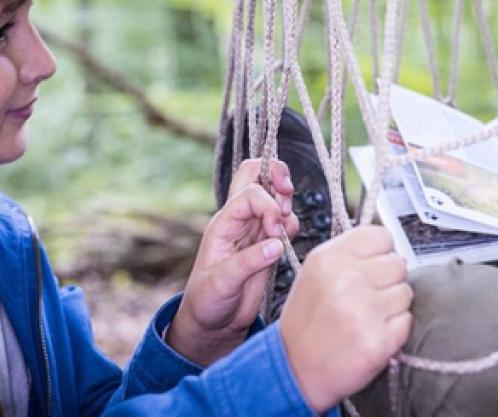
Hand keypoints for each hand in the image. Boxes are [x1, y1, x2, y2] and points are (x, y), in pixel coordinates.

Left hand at [166, 159, 298, 365]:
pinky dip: (291, 224)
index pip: (249, 195)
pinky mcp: (267, 245)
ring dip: (286, 203)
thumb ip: (248, 262)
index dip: (267, 205)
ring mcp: (254, 231)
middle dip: (275, 174)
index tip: (275, 230)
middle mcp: (239, 222)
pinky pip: (284, 221)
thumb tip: (276, 244)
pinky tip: (286, 239)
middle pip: (255, 176)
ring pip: (273, 196)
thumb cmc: (206, 301)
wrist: (212, 323)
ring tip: (284, 227)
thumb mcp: (221, 283)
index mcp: (223, 224)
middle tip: (288, 192)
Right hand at [279, 226, 411, 412]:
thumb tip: (388, 249)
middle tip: (368, 297)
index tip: (375, 264)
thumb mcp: (315, 273)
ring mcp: (364, 310)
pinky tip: (371, 333)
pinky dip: (394, 329)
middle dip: (388, 280)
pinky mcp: (379, 340)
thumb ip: (349, 254)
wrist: (294, 368)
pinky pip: (406, 321)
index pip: (380, 236)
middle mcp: (347, 280)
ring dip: (392, 306)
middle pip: (397, 264)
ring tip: (367, 317)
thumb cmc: (306, 322)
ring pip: (405, 292)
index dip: (382, 252)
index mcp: (329, 258)